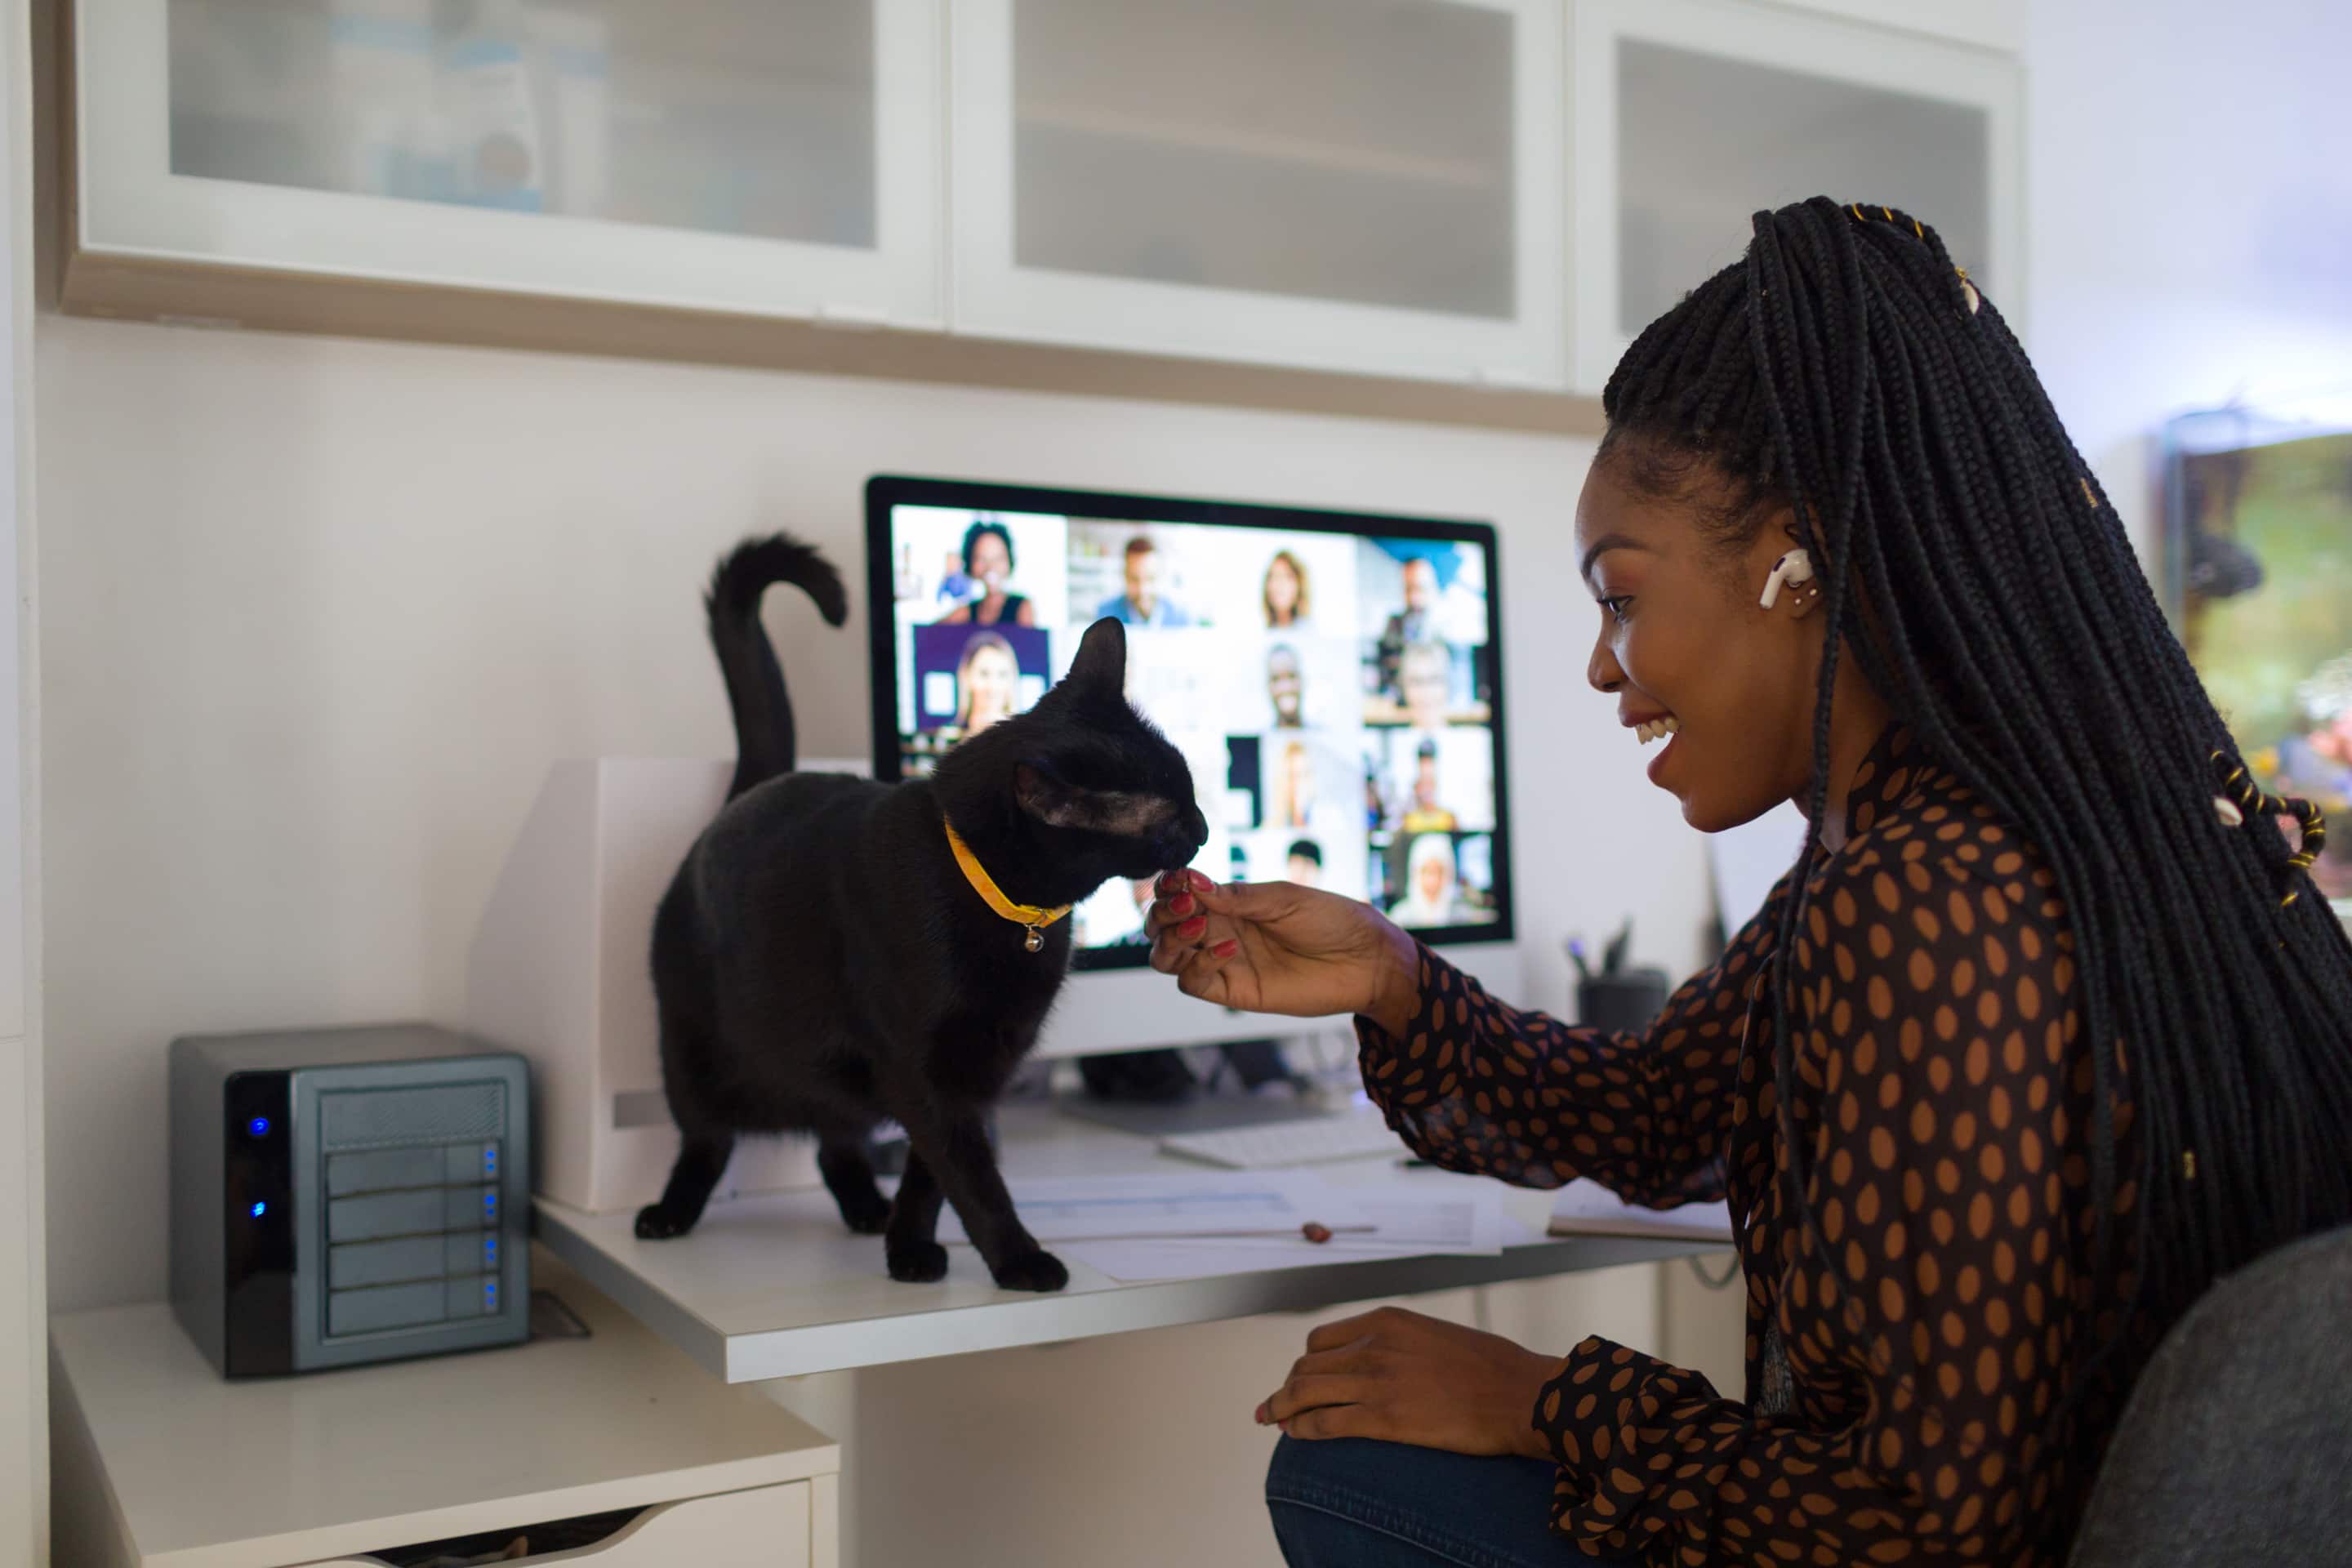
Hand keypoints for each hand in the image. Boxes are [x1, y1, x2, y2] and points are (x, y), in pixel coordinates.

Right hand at [1144, 872, 1418, 1031]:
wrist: (1365, 959)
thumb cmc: (1331, 919)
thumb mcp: (1282, 898)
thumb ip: (1235, 896)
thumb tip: (1190, 882)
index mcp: (1229, 904)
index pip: (1179, 895)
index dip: (1168, 886)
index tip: (1175, 879)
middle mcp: (1219, 932)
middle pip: (1162, 927)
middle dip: (1162, 912)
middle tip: (1185, 903)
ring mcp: (1223, 963)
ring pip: (1167, 957)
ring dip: (1171, 938)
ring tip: (1199, 923)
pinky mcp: (1234, 992)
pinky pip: (1194, 983)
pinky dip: (1199, 964)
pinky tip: (1228, 947)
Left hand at [1255, 1306, 1562, 1459]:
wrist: (1521, 1394)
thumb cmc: (1491, 1369)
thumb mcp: (1436, 1335)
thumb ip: (1402, 1343)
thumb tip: (1384, 1360)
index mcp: (1388, 1321)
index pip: (1322, 1340)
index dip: (1305, 1363)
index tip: (1300, 1379)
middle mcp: (1375, 1345)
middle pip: (1307, 1365)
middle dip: (1286, 1387)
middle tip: (1274, 1406)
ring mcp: (1377, 1381)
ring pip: (1305, 1391)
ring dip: (1281, 1408)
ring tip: (1272, 1421)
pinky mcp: (1383, 1418)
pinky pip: (1324, 1421)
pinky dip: (1302, 1428)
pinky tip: (1295, 1435)